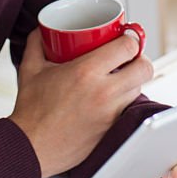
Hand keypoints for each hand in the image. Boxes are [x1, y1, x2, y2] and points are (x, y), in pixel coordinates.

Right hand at [9, 29, 152, 177]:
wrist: (31, 147)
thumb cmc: (31, 110)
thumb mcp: (31, 69)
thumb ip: (37, 43)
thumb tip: (42, 30)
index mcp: (86, 72)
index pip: (128, 47)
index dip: (131, 39)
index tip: (125, 37)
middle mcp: (104, 92)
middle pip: (144, 68)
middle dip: (140, 59)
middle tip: (128, 57)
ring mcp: (111, 113)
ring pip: (139, 89)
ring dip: (132, 80)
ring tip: (118, 76)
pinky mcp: (111, 129)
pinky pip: (129, 108)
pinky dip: (124, 100)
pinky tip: (110, 97)